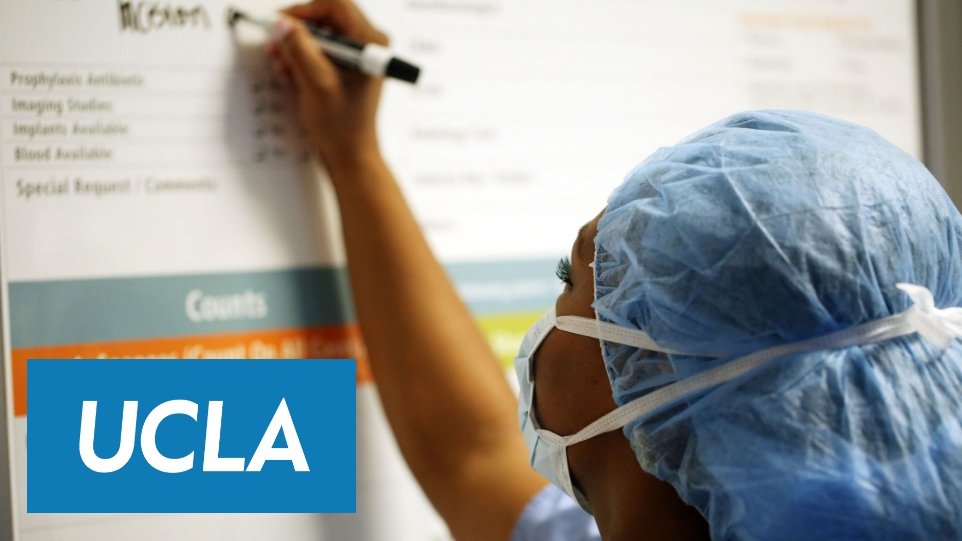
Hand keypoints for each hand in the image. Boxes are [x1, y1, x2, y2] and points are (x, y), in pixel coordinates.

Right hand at [270, 0, 388, 172]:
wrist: (350, 155)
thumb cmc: (342, 125)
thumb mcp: (317, 83)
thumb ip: (300, 49)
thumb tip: (282, 24)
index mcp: (371, 42)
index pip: (335, 6)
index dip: (304, 11)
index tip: (280, 23)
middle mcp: (367, 45)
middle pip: (325, 19)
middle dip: (297, 32)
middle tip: (276, 46)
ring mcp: (356, 57)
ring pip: (319, 36)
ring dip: (295, 48)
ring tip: (281, 66)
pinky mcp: (345, 69)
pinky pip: (319, 53)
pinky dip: (301, 61)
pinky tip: (290, 76)